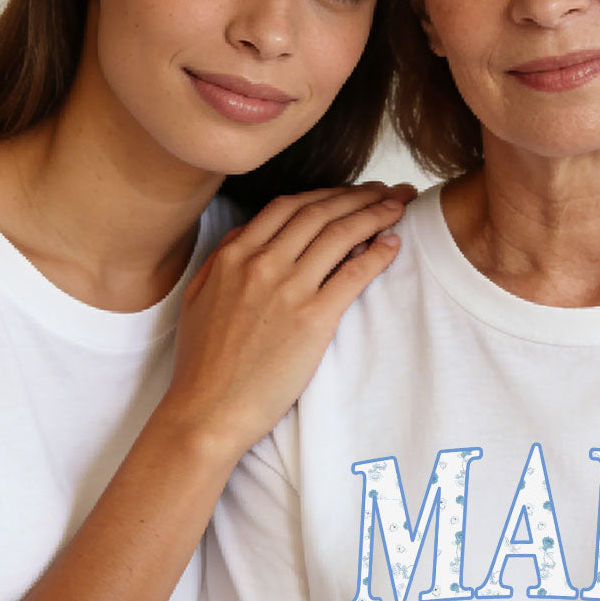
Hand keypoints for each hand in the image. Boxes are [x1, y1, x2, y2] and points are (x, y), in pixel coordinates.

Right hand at [166, 181, 413, 453]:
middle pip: (320, 211)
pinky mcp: (313, 319)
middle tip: (387, 190)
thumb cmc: (203, 366)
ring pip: (340, 234)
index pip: (289, 206)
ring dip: (376, 214)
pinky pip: (354, 273)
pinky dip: (377, 253)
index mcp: (234, 255)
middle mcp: (261, 263)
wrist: (207, 411)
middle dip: (359, 195)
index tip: (349, 193)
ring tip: (399, 207)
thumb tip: (248, 237)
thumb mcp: (200, 299)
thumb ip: (223, 262)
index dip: (326, 193)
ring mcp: (288, 289)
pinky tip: (393, 244)